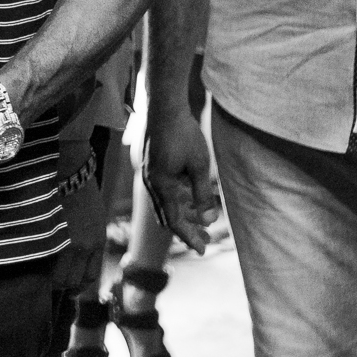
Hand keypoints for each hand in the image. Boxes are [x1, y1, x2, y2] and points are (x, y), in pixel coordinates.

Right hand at [143, 105, 220, 253]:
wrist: (163, 106)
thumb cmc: (184, 134)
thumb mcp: (200, 166)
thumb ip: (202, 195)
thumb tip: (209, 221)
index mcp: (162, 186)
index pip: (174, 221)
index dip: (189, 237)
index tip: (202, 250)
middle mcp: (151, 182)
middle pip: (167, 215)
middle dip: (185, 229)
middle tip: (203, 241)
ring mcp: (148, 173)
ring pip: (163, 203)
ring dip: (180, 214)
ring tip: (198, 221)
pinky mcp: (150, 163)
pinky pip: (161, 190)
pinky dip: (175, 200)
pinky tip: (187, 195)